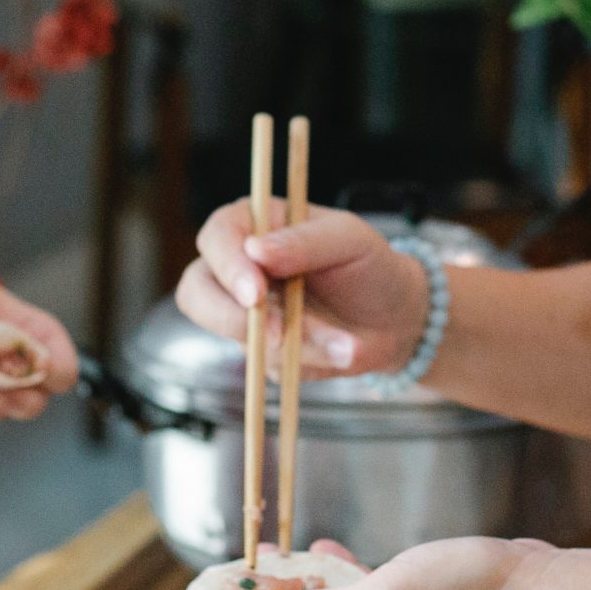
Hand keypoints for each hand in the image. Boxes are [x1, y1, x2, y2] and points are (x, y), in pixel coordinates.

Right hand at [178, 203, 428, 377]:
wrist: (393, 318)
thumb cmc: (369, 265)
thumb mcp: (350, 240)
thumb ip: (305, 241)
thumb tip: (255, 249)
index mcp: (254, 224)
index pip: (217, 235)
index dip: (228, 265)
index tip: (256, 293)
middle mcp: (238, 267)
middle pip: (196, 292)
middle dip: (232, 318)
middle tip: (275, 334)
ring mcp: (245, 313)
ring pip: (235, 336)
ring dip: (291, 344)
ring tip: (344, 344)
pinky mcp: (261, 351)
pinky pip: (267, 365)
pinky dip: (307, 361)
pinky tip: (340, 350)